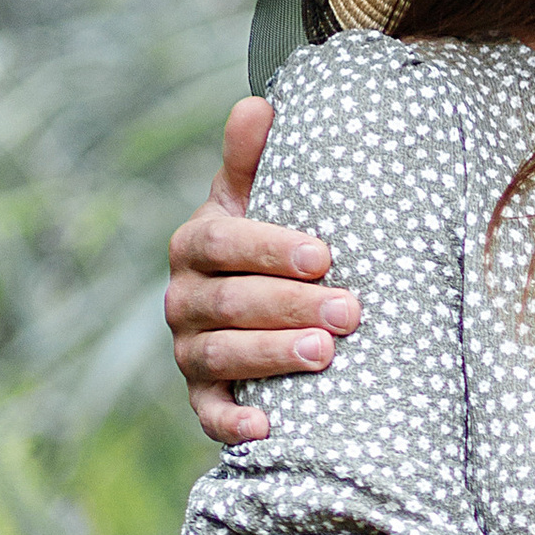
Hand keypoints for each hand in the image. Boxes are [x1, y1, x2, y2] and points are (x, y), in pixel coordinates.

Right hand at [166, 97, 359, 446]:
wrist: (255, 312)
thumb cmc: (267, 248)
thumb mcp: (257, 200)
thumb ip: (254, 159)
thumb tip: (260, 104)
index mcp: (197, 246)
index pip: (223, 244)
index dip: (269, 249)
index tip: (325, 256)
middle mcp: (184, 299)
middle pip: (229, 304)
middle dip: (290, 307)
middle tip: (350, 311)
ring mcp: (191, 352)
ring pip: (221, 356)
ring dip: (271, 357)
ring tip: (326, 355)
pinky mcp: (203, 399)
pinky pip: (210, 416)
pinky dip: (234, 425)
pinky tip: (269, 430)